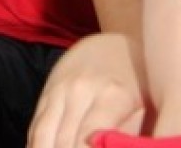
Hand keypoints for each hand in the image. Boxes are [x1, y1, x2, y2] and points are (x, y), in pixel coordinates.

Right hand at [28, 33, 147, 147]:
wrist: (117, 43)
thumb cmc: (139, 85)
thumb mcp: (144, 110)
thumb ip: (126, 139)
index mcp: (112, 95)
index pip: (87, 140)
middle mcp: (81, 88)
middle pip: (61, 141)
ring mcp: (61, 87)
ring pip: (43, 135)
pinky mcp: (48, 89)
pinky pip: (36, 125)